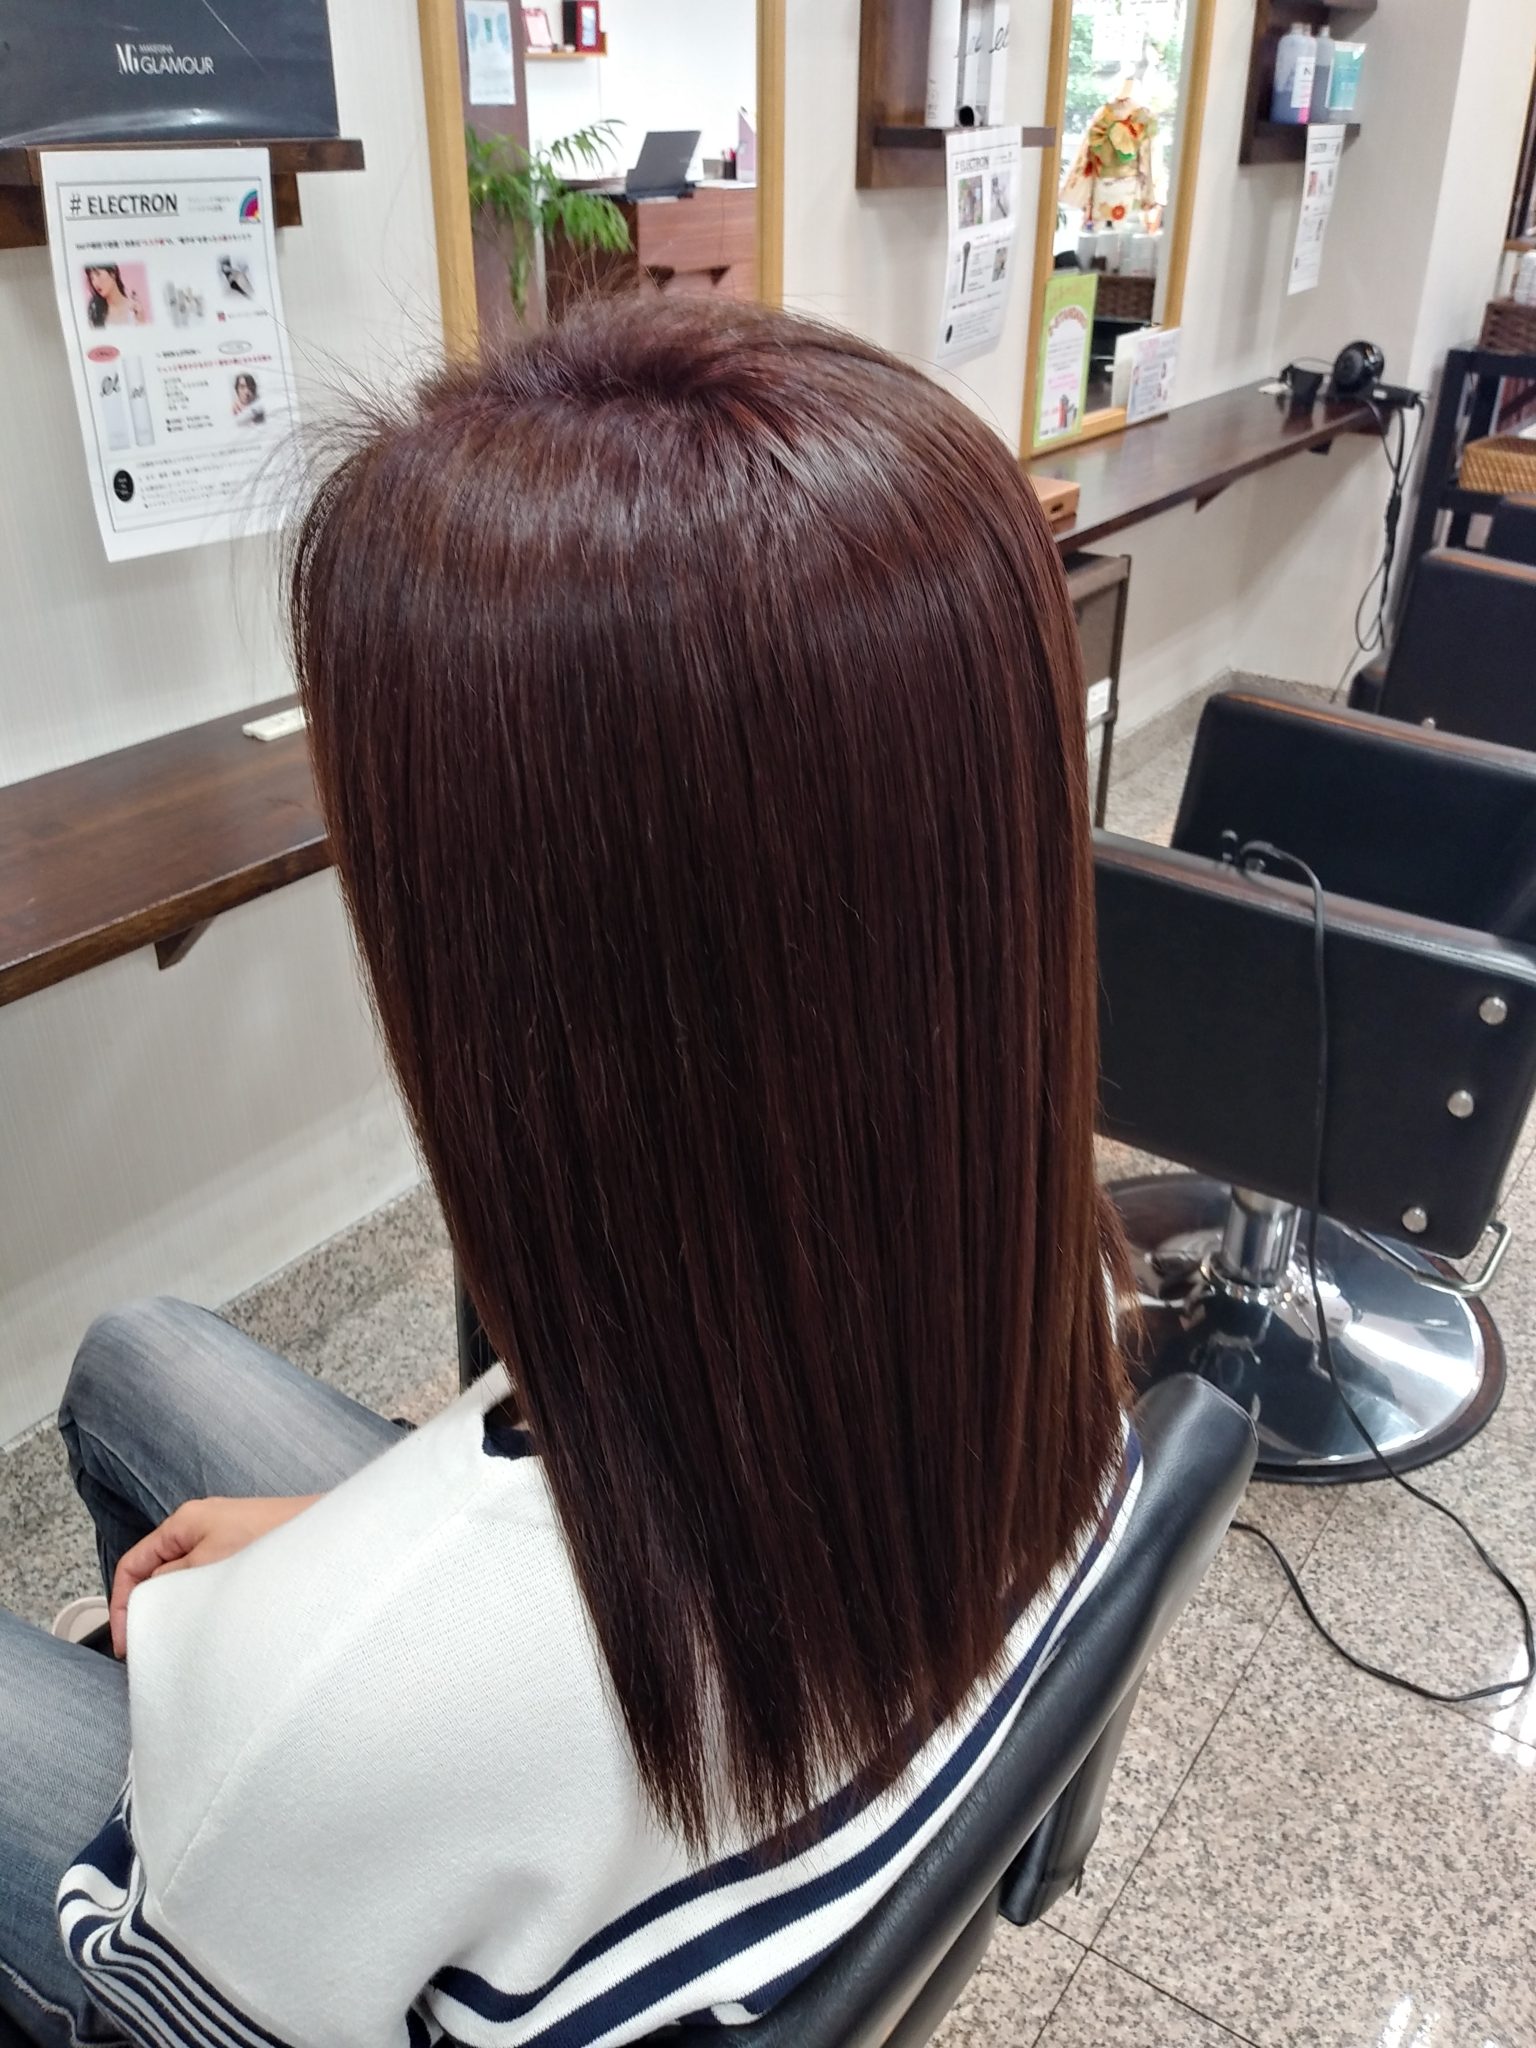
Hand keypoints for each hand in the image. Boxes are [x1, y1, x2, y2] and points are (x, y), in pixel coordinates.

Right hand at [110, 1495, 319, 1657]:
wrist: (331, 1539)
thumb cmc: (271, 1542)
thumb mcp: (207, 1565)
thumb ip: (171, 1583)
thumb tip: (148, 1602)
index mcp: (185, 1523)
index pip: (134, 1565)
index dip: (121, 1605)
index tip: (126, 1643)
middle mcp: (203, 1527)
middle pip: (158, 1575)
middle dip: (151, 1612)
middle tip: (152, 1651)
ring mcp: (227, 1542)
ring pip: (187, 1583)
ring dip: (180, 1611)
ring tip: (181, 1644)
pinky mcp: (249, 1557)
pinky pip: (213, 1584)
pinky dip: (205, 1606)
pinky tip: (212, 1628)